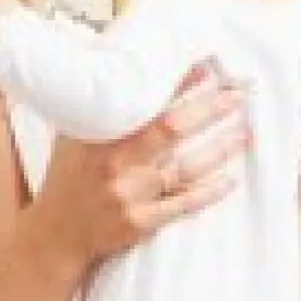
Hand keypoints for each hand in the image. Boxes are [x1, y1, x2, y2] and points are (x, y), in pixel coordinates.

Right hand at [28, 59, 248, 272]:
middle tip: (239, 93)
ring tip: (245, 131)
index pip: (145, 100)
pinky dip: (208, 192)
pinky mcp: (139, 222)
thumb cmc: (68, 177)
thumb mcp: (73, 137)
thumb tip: (115, 71)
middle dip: (210, 108)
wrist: (55, 233)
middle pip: (172, 129)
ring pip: (185, 167)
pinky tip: (231, 180)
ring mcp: (128, 193)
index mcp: (99, 135)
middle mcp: (115, 162)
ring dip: (219, 148)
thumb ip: (96, 110)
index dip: (177, 82)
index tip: (205, 66)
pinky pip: (182, 205)